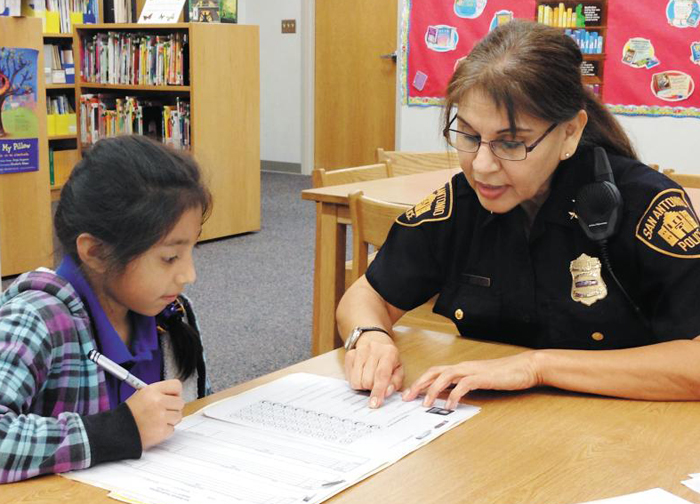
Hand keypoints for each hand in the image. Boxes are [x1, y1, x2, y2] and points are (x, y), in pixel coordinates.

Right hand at [125, 379, 184, 449]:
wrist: (117, 432)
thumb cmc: (129, 414)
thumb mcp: (140, 395)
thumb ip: (158, 393)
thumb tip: (174, 394)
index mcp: (152, 391)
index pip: (176, 385)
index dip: (176, 392)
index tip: (173, 396)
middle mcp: (157, 402)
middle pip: (180, 402)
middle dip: (173, 407)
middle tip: (164, 411)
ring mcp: (161, 417)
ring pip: (178, 416)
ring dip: (170, 420)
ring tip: (157, 420)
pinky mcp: (161, 431)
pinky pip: (172, 429)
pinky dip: (165, 431)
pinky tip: (154, 428)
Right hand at [345, 331, 403, 408]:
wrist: (375, 338)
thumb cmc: (389, 357)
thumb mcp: (398, 368)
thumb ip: (396, 382)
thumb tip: (386, 393)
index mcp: (389, 353)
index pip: (382, 375)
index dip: (378, 391)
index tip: (374, 404)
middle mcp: (373, 349)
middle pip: (367, 380)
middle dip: (371, 388)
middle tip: (375, 383)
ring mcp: (359, 351)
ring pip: (356, 380)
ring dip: (362, 385)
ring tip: (369, 378)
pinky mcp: (349, 354)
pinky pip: (348, 377)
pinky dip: (355, 380)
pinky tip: (361, 374)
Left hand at [402, 352, 540, 409]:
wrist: (526, 367)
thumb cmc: (505, 374)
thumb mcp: (480, 381)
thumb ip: (465, 385)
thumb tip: (449, 395)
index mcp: (462, 368)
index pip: (435, 371)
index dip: (421, 381)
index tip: (409, 392)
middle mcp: (464, 367)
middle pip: (435, 371)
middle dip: (419, 384)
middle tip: (407, 397)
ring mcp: (473, 371)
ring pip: (445, 376)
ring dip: (433, 390)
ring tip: (425, 404)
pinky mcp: (483, 377)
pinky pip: (464, 384)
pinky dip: (454, 394)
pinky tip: (450, 405)